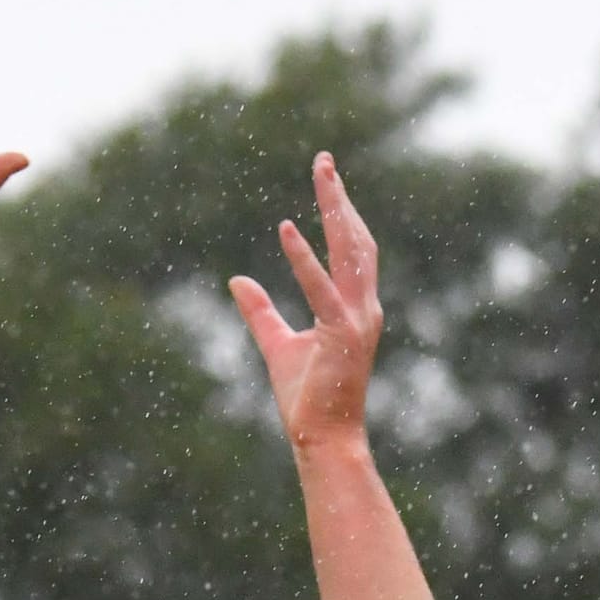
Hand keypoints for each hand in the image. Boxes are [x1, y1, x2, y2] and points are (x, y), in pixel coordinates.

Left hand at [230, 152, 381, 454]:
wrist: (324, 439)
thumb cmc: (308, 399)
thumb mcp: (277, 346)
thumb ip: (260, 312)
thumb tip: (236, 280)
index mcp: (353, 308)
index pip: (351, 249)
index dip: (340, 212)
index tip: (327, 177)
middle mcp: (363, 307)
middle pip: (355, 240)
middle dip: (341, 198)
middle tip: (324, 160)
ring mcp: (357, 320)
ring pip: (350, 252)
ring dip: (335, 210)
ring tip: (322, 174)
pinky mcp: (342, 335)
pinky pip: (322, 290)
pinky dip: (305, 259)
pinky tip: (287, 230)